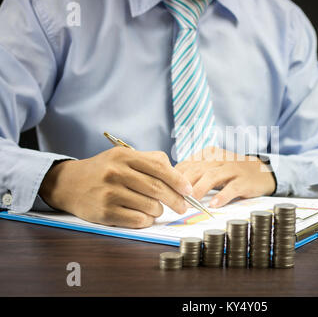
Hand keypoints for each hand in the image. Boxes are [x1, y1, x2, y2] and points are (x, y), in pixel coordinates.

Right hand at [39, 147, 191, 227]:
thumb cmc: (104, 170)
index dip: (178, 180)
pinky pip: (138, 220)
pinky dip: (147, 220)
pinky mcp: (104, 212)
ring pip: (150, 206)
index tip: (188, 190)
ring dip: (159, 211)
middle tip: (182, 207)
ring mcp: (110, 193)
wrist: (69, 183)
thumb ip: (150, 161)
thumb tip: (178, 176)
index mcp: (124, 157)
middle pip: (157, 189)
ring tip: (156, 209)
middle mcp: (117, 173)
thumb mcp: (123, 156)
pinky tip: (144, 216)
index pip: (160, 168)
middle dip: (176, 200)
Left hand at [175, 147, 275, 207]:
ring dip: (199, 190)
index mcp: (208, 154)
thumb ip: (195, 173)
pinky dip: (222, 196)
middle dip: (184, 185)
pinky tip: (214, 204)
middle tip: (173, 199)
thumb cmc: (231, 172)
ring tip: (190, 203)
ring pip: (212, 176)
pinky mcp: (245, 180)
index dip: (174, 178)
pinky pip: (232, 187)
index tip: (165, 191)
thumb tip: (171, 186)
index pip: (187, 164)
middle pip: (197, 169)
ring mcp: (233, 168)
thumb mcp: (212, 167)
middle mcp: (219, 158)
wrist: (262, 171)